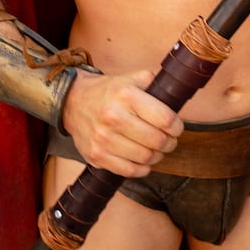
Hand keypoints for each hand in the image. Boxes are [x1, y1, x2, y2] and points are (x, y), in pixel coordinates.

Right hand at [61, 69, 182, 178]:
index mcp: (125, 95)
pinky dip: (142, 168)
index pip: (165, 119)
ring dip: (157, 156)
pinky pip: (130, 171)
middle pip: (157, 141)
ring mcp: (103, 139)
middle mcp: (113, 117)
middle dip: (170, 143)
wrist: (73, 103)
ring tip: (155, 149)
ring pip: (146, 158)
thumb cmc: (108, 92)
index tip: (176, 127)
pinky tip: (142, 159)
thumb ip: (154, 84)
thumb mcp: (130, 79)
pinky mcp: (96, 156)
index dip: (177, 127)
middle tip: (169, 140)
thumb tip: (176, 95)